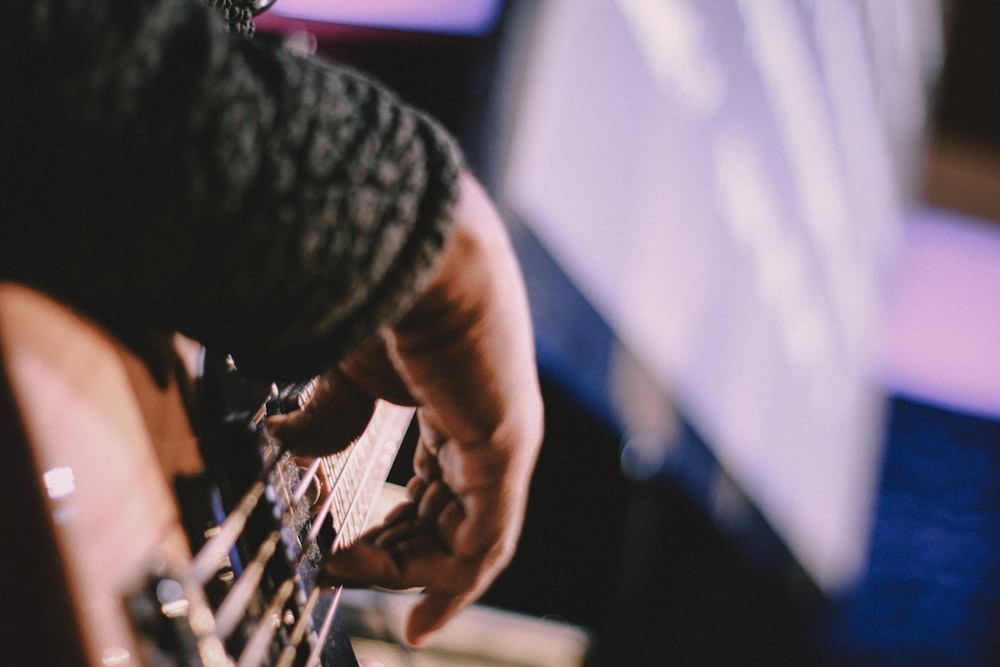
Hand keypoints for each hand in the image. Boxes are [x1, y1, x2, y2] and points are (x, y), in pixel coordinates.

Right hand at [268, 172, 543, 645]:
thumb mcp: (350, 369)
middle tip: (337, 570)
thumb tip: (296, 441)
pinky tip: (420, 617)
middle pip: (447, 523)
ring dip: (407, 573)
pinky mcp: (504, 453)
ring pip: (463, 541)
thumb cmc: (385, 296)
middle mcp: (486, 431)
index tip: (344, 558)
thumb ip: (332, 414)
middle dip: (393, 557)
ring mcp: (500, 444)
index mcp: (456, 409)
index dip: (394, 531)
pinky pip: (486, 543)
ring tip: (349, 577)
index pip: (434, 491)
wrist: (417, 253)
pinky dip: (455, 587)